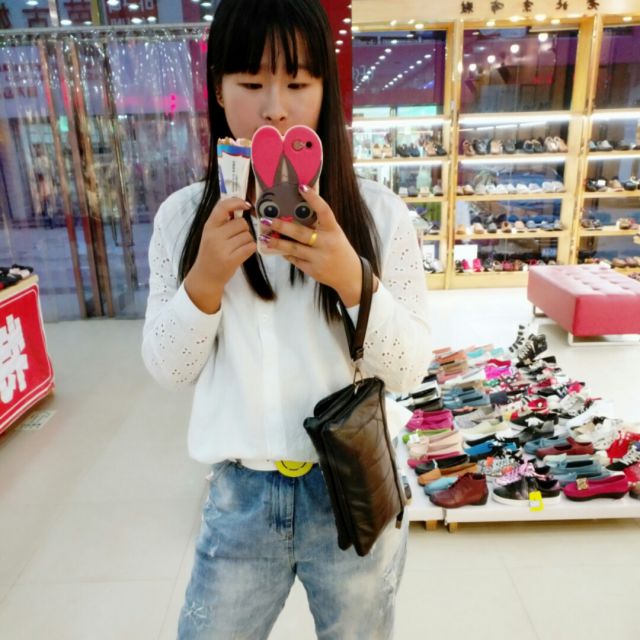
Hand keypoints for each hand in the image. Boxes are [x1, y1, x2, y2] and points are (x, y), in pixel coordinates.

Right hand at [185, 197, 254, 312]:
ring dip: (247, 240)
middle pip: (241, 223)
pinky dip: (250, 248)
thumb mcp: (211, 234)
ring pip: (247, 235)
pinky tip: (243, 252)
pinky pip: (250, 246)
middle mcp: (214, 236)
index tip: (246, 205)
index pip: (223, 207)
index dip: (236, 202)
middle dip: (244, 229)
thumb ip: (222, 221)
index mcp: (209, 227)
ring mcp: (222, 249)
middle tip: (237, 238)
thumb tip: (241, 204)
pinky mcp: (231, 260)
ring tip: (238, 247)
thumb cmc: (211, 254)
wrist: (205, 277)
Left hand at [258, 185, 366, 306]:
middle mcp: (326, 243)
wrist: (349, 275)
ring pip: (294, 248)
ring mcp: (319, 258)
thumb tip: (298, 209)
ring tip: (264, 238)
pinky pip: (295, 259)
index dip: (314, 198)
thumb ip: (319, 224)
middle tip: (267, 219)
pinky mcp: (312, 269)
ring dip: (277, 242)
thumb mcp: (334, 234)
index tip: (301, 187)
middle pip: (301, 233)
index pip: (324, 211)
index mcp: (333, 230)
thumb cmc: (339, 249)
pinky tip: (275, 248)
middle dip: (282, 226)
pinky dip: (284, 253)